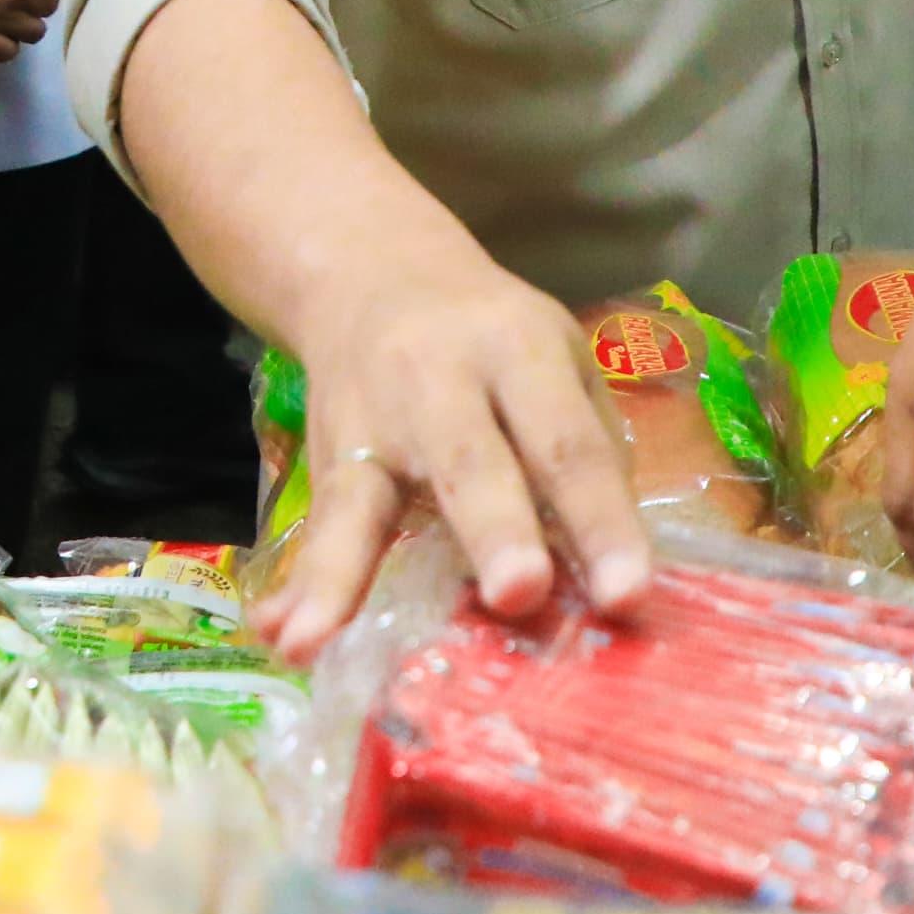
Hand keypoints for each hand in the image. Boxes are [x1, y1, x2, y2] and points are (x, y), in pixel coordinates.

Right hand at [261, 218, 652, 663]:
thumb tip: (613, 578)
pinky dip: (302, 587)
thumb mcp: (559, 363)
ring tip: (325, 641)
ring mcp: (373, 420)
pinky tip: (285, 639)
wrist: (373, 271)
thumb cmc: (494, 341)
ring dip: (349, 573)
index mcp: (522, 352)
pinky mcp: (328, 455)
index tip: (628, 596)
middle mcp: (442, 380)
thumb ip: (587, 457)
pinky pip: (319, 526)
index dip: (602, 521)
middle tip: (520, 596)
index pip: (569, 444)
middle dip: (496, 532)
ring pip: (365, 497)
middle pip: (471, 462)